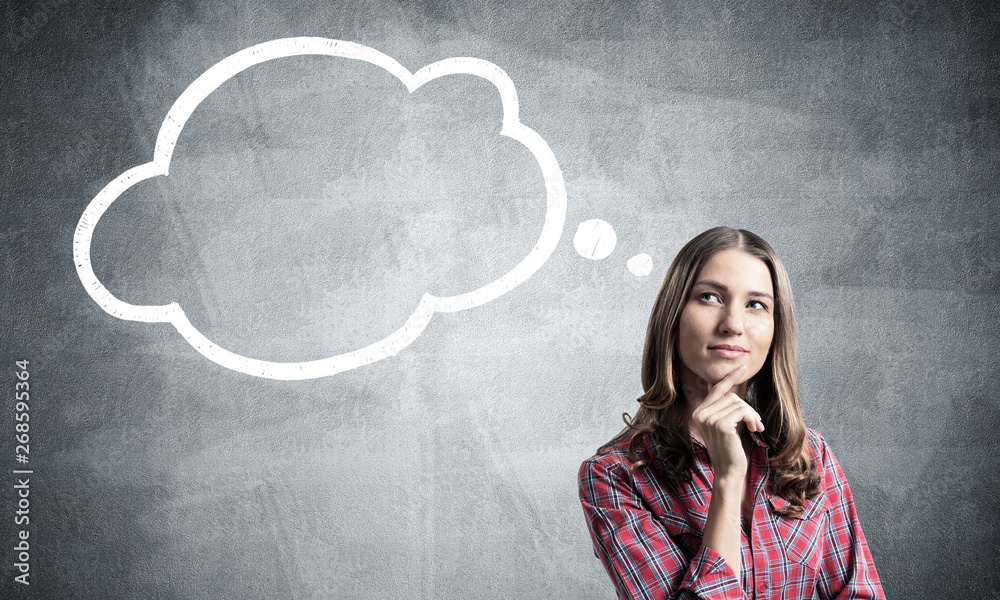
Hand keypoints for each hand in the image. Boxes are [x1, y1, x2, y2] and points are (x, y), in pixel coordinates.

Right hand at [686, 365, 763, 480]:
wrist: (729, 470)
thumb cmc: (729, 449)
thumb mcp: (724, 425)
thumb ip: (722, 407)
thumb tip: (719, 387)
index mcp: (699, 412)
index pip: (716, 389)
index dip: (730, 377)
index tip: (743, 367)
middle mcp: (701, 413)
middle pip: (731, 396)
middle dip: (748, 408)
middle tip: (756, 422)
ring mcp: (709, 418)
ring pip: (738, 403)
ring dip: (752, 415)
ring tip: (756, 427)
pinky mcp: (721, 424)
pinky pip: (742, 411)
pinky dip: (752, 418)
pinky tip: (754, 429)